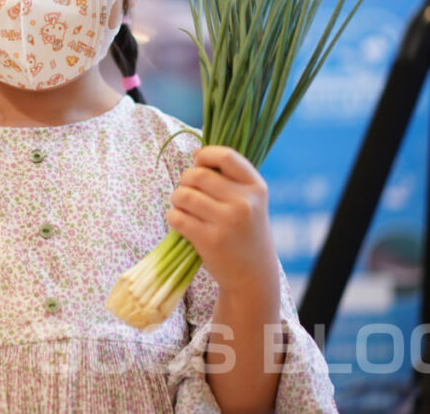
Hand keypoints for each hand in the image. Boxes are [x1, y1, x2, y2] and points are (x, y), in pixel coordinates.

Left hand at [165, 146, 278, 296]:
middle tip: (189, 192)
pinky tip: (183, 223)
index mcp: (256, 187)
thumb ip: (230, 179)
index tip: (198, 162)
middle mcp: (244, 202)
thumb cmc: (245, 231)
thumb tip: (196, 154)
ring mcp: (227, 221)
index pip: (226, 156)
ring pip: (183, 194)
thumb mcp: (251, 202)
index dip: (205, 154)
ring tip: (184, 208)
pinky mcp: (210, 240)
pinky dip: (173, 217)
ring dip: (177, 199)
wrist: (253, 275)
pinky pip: (176, 216)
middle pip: (197, 174)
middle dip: (185, 180)